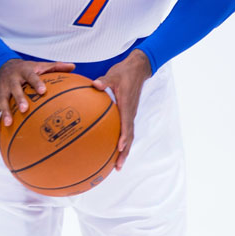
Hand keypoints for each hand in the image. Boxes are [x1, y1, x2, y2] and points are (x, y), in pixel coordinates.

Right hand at [0, 58, 74, 133]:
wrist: (4, 66)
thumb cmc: (27, 69)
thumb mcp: (40, 65)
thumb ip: (56, 66)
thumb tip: (73, 67)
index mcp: (23, 71)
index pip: (31, 76)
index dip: (36, 83)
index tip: (43, 91)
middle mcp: (11, 80)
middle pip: (14, 89)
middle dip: (18, 98)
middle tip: (24, 109)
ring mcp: (2, 89)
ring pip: (1, 101)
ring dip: (4, 112)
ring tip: (8, 123)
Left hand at [93, 49, 151, 169]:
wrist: (138, 68)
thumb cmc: (124, 72)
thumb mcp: (114, 74)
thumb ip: (105, 81)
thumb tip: (95, 84)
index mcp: (127, 106)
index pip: (127, 124)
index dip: (124, 136)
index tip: (120, 147)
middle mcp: (130, 113)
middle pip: (129, 137)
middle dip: (124, 153)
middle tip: (117, 167)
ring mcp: (130, 114)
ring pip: (128, 136)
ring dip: (124, 151)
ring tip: (116, 165)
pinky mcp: (128, 114)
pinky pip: (125, 131)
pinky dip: (121, 142)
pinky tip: (112, 149)